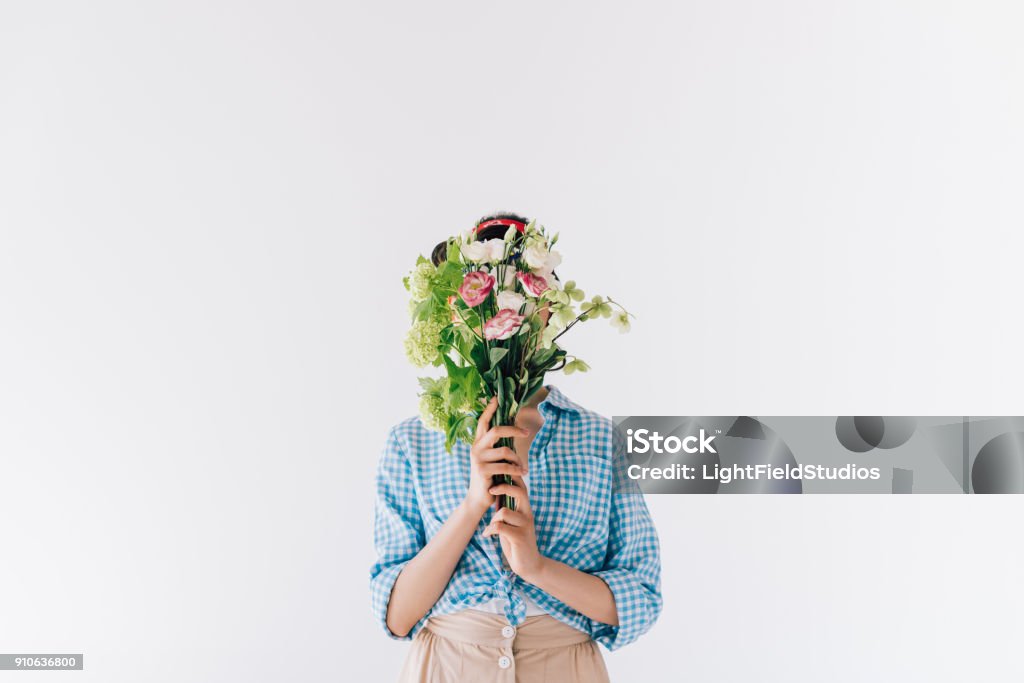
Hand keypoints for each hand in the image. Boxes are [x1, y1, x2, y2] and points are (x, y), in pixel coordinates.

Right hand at [463, 397, 527, 518]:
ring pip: (505, 450)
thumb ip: (499, 445)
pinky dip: (517, 470)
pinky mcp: (482, 470)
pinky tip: (522, 474)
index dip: (489, 409)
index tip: (496, 397)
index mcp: (478, 443)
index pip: (483, 421)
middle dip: (514, 430)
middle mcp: (476, 448)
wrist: (478, 499)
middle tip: (527, 432)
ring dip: (518, 459)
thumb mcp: (492, 459)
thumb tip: (514, 430)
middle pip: (496, 430)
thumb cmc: (490, 478)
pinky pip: (506, 466)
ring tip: (523, 467)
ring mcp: (478, 459)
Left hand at [483, 475, 544, 580]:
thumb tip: (493, 493)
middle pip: (519, 491)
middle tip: (490, 490)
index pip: (522, 486)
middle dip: (503, 487)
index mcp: (526, 509)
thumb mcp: (511, 523)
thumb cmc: (516, 542)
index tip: (497, 476)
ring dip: (493, 519)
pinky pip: (499, 527)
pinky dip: (489, 530)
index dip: (511, 477)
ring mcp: (525, 525)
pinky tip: (487, 535)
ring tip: (491, 528)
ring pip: (503, 511)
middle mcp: (528, 514)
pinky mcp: (520, 537)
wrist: (529, 565)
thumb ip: (507, 509)